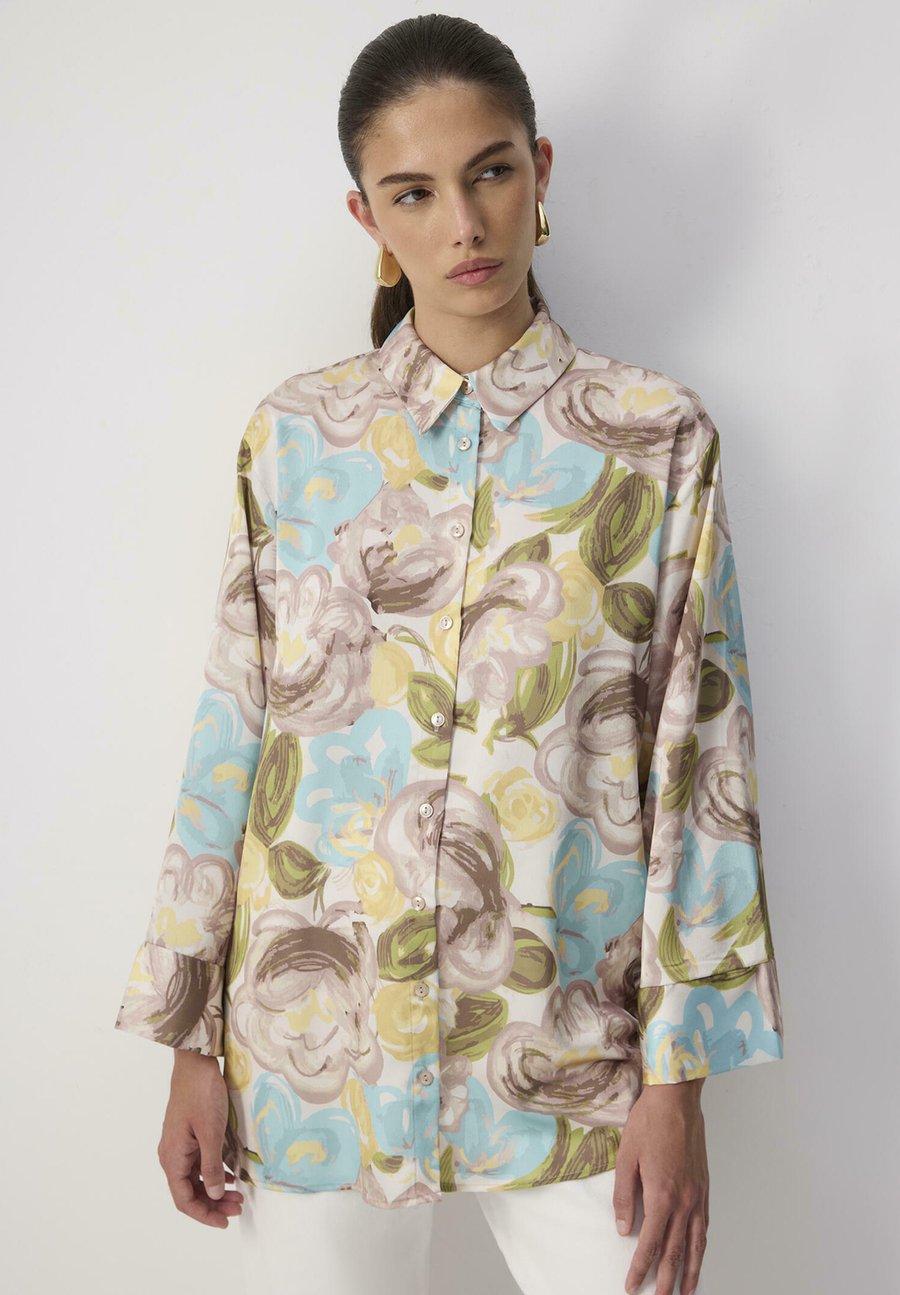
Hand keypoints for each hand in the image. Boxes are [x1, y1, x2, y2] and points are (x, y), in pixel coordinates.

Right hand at [156, 1050, 244, 1227]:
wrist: (195, 1062)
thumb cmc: (201, 1094)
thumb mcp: (210, 1132)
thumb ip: (211, 1166)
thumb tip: (212, 1195)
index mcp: (172, 1157)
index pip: (184, 1199)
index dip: (203, 1215)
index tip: (224, 1221)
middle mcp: (172, 1155)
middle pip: (189, 1191)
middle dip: (212, 1204)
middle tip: (238, 1207)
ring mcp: (179, 1145)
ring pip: (195, 1178)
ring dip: (214, 1190)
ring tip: (237, 1195)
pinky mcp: (188, 1136)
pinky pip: (198, 1163)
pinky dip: (213, 1173)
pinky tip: (229, 1175)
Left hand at [612, 1078, 708, 1294]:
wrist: (677, 1099)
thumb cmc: (648, 1124)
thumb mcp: (626, 1158)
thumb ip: (624, 1196)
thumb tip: (622, 1229)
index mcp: (661, 1195)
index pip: (650, 1243)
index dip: (641, 1268)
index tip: (632, 1286)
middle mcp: (683, 1201)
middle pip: (675, 1250)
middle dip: (667, 1279)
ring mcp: (697, 1195)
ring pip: (696, 1244)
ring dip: (691, 1271)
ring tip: (687, 1292)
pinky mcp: (705, 1187)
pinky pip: (705, 1225)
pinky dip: (702, 1246)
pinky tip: (698, 1255)